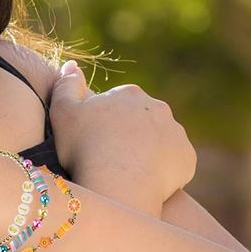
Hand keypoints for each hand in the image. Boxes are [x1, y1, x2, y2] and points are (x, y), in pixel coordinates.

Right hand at [49, 61, 196, 202]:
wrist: (118, 186)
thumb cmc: (86, 150)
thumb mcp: (63, 113)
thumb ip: (66, 86)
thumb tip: (73, 65)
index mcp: (129, 93)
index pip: (117, 106)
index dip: (104, 125)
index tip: (94, 144)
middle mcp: (158, 107)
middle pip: (141, 121)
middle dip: (129, 136)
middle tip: (112, 160)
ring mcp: (176, 133)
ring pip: (160, 141)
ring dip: (148, 153)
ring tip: (129, 173)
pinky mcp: (187, 158)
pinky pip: (174, 163)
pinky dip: (164, 171)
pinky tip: (147, 182)